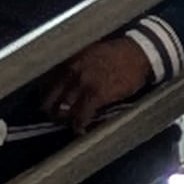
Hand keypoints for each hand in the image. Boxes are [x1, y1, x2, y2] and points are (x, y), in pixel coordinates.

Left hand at [39, 35, 155, 130]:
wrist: (138, 53)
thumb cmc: (115, 55)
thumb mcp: (88, 54)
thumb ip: (74, 68)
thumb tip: (63, 86)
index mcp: (69, 61)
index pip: (46, 83)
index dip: (45, 97)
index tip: (48, 105)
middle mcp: (72, 71)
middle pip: (51, 99)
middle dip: (51, 112)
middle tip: (57, 118)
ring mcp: (83, 83)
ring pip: (64, 109)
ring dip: (65, 120)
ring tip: (70, 124)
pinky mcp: (97, 94)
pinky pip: (81, 116)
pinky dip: (79, 125)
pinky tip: (81, 130)